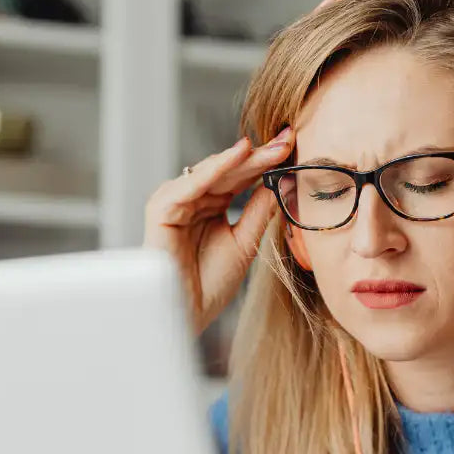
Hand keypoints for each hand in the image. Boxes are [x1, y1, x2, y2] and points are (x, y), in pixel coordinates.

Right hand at [143, 128, 293, 333]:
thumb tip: (280, 180)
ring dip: (239, 159)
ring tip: (268, 148)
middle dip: (258, 155)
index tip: (292, 146)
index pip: (239, 177)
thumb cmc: (210, 284)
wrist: (188, 314)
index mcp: (209, 206)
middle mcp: (191, 200)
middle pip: (227, 171)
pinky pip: (189, 185)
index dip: (265, 162)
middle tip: (287, 139)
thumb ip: (258, 211)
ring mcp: (174, 203)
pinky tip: (237, 156)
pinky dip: (213, 170)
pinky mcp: (161, 211)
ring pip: (210, 172)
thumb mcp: (245, 242)